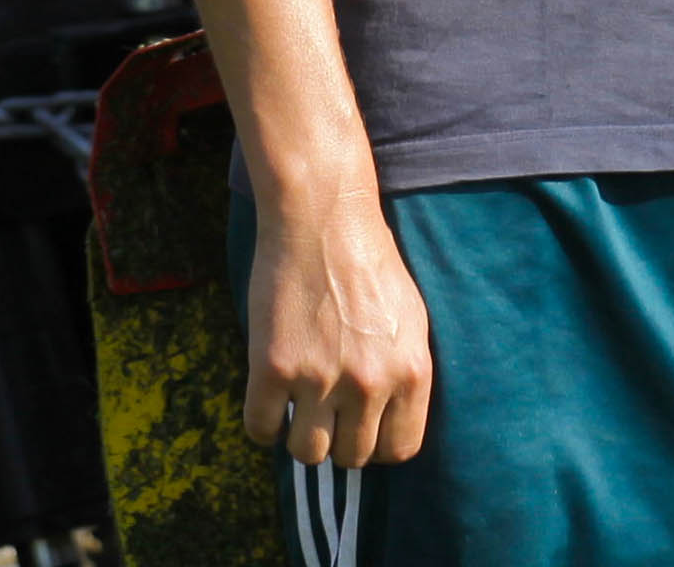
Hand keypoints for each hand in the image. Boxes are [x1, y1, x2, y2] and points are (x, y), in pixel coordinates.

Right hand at [239, 176, 433, 471]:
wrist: (320, 217)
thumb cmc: (367, 260)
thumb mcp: (411, 320)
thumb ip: (405, 373)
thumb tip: (390, 419)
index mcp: (411, 373)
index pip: (399, 450)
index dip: (376, 443)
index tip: (359, 426)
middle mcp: (370, 384)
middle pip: (352, 456)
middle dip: (337, 439)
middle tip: (324, 412)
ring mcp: (320, 378)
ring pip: (308, 452)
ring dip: (299, 436)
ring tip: (295, 407)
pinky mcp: (274, 366)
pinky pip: (262, 428)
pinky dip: (262, 425)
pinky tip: (267, 401)